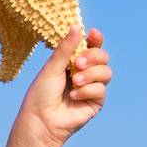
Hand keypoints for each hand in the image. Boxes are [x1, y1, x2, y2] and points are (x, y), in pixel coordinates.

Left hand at [14, 24, 112, 146]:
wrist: (40, 120)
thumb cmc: (41, 94)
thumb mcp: (52, 67)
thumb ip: (66, 48)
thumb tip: (77, 25)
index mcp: (73, 62)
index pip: (91, 46)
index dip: (95, 39)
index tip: (93, 33)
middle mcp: (85, 73)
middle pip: (103, 57)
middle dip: (94, 57)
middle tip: (78, 63)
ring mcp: (91, 88)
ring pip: (106, 72)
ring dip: (91, 74)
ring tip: (75, 81)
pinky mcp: (95, 103)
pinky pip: (101, 89)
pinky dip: (87, 90)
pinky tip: (74, 96)